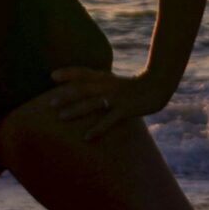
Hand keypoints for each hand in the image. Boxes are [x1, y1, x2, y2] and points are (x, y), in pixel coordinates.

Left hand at [43, 68, 171, 141]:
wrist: (158, 86)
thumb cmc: (134, 86)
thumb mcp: (115, 81)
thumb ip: (100, 83)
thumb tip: (84, 89)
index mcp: (105, 77)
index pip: (84, 72)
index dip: (68, 73)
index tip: (52, 76)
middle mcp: (108, 85)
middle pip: (83, 88)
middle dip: (66, 95)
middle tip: (49, 103)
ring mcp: (117, 97)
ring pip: (92, 103)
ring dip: (76, 110)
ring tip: (61, 117)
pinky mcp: (125, 109)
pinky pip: (108, 120)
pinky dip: (97, 129)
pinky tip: (86, 137)